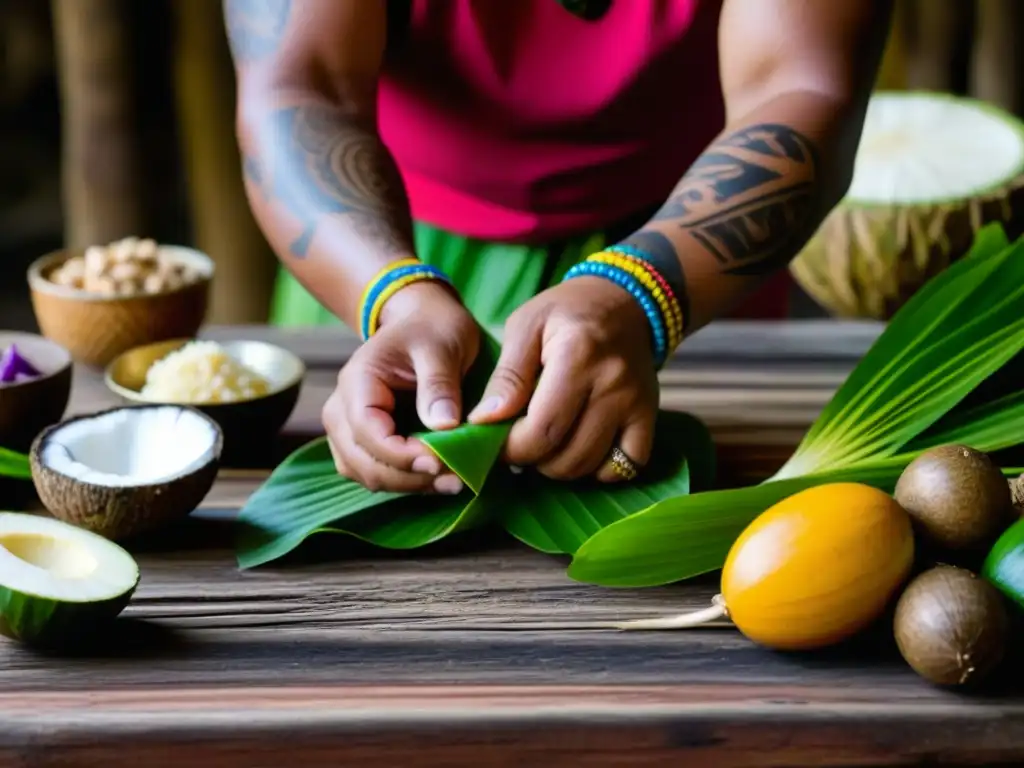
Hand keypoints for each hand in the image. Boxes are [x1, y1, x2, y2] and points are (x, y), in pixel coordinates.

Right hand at [321, 281, 478, 494]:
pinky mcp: (366, 443)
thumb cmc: (432, 328)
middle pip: (362, 462)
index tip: (442, 462)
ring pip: (367, 474)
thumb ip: (439, 385)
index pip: (367, 432)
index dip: (402, 455)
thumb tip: (443, 426)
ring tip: (453, 482)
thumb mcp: (442, 346)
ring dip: (408, 485)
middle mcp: (342, 410)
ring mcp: (349, 430)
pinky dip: (407, 481)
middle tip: (456, 479)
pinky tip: (439, 478)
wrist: (422, 322)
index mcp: (357, 382)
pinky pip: (377, 472)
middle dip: (408, 477)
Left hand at [468, 276, 659, 481]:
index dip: (511, 448)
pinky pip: (625, 466)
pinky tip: (579, 449)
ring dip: (559, 467)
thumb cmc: (565, 312)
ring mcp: (635, 403)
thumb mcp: (525, 325)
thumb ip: (506, 375)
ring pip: (590, 465)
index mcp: (577, 356)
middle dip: (531, 459)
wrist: (623, 300)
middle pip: (565, 455)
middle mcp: (612, 383)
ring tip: (544, 443)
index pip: (541, 429)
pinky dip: (599, 470)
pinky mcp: (649, 415)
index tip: (495, 440)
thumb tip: (484, 421)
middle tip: (517, 441)